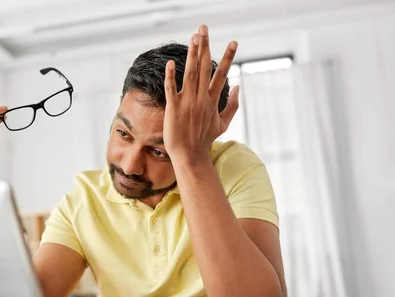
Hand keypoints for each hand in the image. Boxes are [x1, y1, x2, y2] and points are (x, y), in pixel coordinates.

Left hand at [163, 25, 239, 163]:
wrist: (190, 155)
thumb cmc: (204, 140)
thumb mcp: (223, 123)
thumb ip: (232, 105)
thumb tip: (238, 87)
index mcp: (212, 100)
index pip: (221, 74)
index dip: (227, 57)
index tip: (233, 42)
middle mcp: (201, 99)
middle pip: (204, 68)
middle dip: (205, 47)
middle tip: (204, 28)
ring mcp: (188, 103)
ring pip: (191, 74)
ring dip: (192, 54)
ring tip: (194, 37)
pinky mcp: (174, 109)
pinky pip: (172, 89)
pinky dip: (171, 76)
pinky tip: (172, 62)